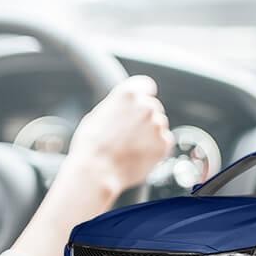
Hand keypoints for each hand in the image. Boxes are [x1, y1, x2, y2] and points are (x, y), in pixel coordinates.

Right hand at [63, 75, 174, 201]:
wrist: (97, 170)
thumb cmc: (91, 145)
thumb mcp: (97, 114)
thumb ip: (116, 106)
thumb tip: (122, 107)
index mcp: (128, 93)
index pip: (146, 85)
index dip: (143, 94)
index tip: (141, 101)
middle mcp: (145, 105)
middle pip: (153, 106)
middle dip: (144, 117)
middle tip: (130, 132)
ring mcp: (157, 124)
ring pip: (159, 124)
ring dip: (150, 132)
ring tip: (131, 146)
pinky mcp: (164, 143)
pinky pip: (164, 142)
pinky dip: (156, 147)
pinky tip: (139, 154)